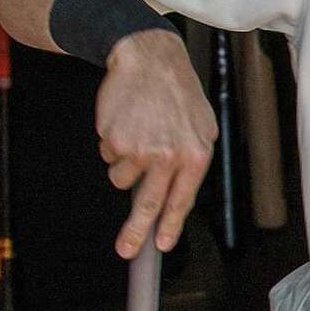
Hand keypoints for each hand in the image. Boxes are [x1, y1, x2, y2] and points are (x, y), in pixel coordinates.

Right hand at [95, 28, 217, 257]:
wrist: (149, 60)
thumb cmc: (177, 94)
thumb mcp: (202, 128)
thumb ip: (191, 162)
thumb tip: (176, 199)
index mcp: (196, 156)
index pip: (182, 201)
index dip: (169, 225)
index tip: (160, 245)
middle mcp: (169, 156)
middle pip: (148, 203)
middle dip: (135, 231)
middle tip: (126, 251)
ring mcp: (140, 148)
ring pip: (122, 178)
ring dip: (124, 165)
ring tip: (137, 134)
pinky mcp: (115, 139)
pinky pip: (108, 156)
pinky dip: (113, 145)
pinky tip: (126, 122)